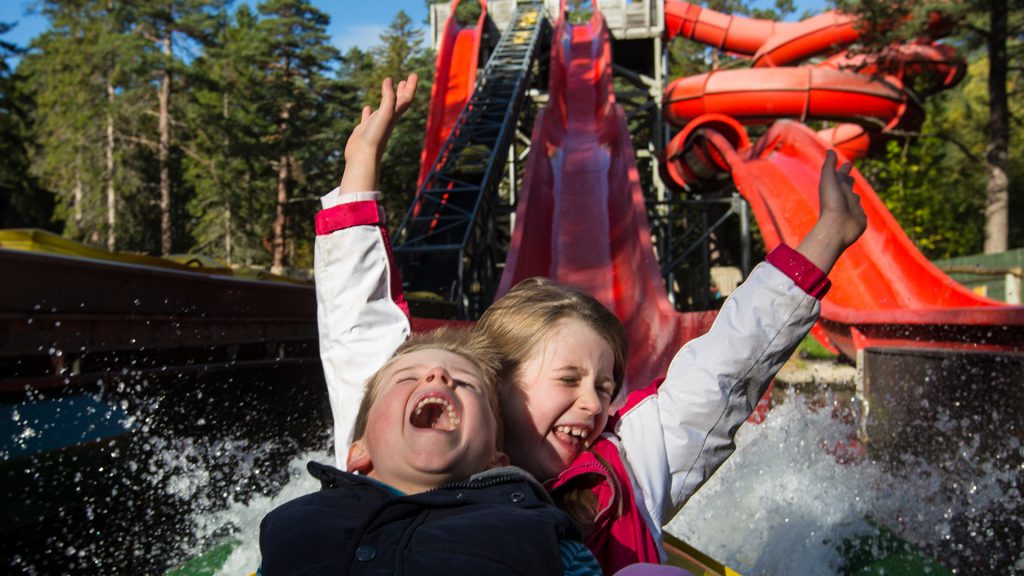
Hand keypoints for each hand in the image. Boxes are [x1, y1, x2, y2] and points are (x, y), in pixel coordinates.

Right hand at [339, 74, 418, 193]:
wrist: (363, 156)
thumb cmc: (376, 136)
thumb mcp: (385, 113)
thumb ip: (389, 97)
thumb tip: (389, 80)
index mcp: (394, 115)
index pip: (406, 98)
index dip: (411, 86)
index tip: (414, 74)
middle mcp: (387, 119)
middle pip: (398, 102)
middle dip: (403, 90)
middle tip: (405, 80)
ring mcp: (376, 124)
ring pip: (383, 109)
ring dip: (387, 99)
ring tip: (387, 90)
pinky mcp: (364, 130)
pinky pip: (367, 118)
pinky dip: (368, 112)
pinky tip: (367, 108)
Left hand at [795, 150, 867, 273]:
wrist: (837, 227)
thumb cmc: (831, 203)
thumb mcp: (829, 181)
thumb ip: (829, 166)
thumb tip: (830, 150)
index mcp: (835, 187)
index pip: (840, 175)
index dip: (843, 169)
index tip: (847, 163)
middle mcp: (842, 197)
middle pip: (845, 184)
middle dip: (847, 177)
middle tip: (849, 170)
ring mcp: (851, 207)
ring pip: (853, 197)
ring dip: (853, 193)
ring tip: (853, 190)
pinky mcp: (859, 217)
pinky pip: (860, 211)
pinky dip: (860, 208)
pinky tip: (859, 211)